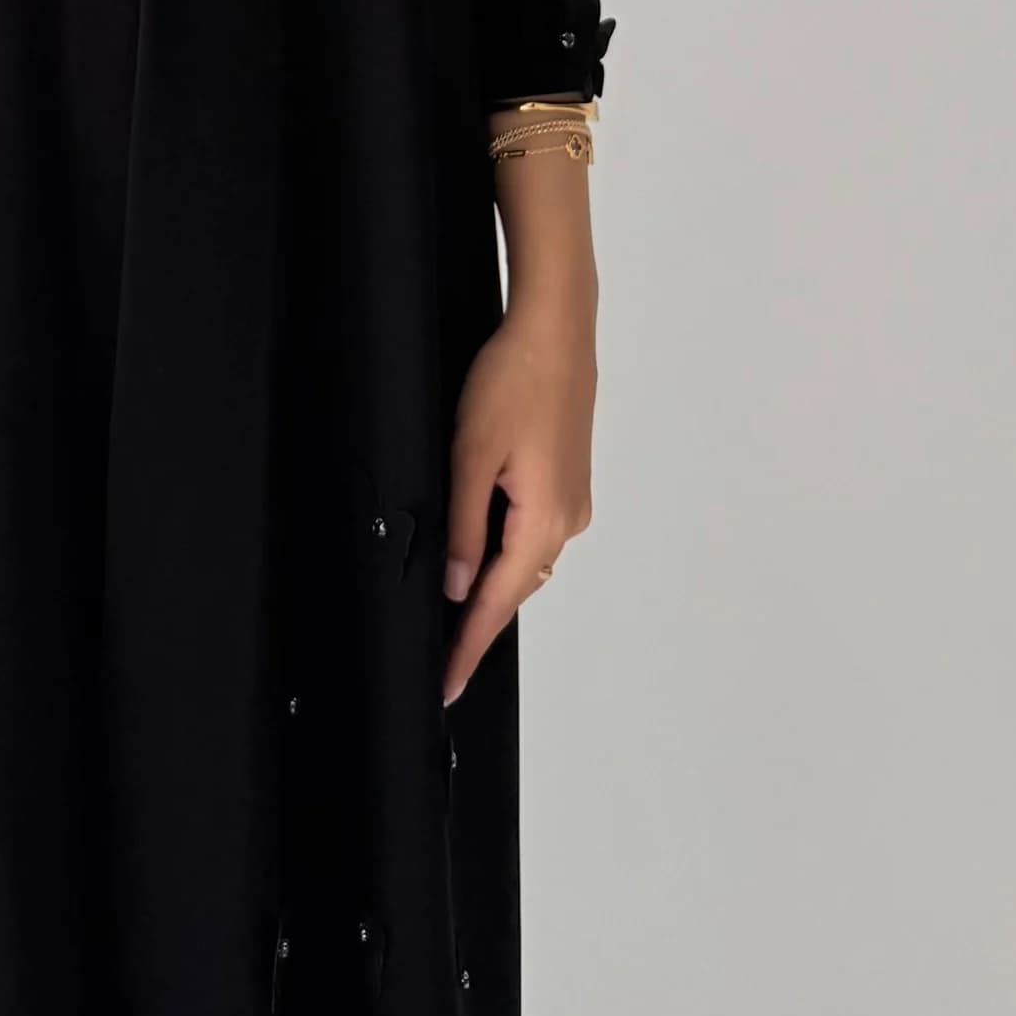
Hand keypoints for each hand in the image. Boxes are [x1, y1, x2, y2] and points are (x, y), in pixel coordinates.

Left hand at [440, 243, 596, 704]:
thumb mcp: (470, 454)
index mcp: (543, 521)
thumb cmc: (513, 380)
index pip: (496, 603)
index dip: (467, 646)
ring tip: (455, 609)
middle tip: (442, 654)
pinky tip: (482, 545)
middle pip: (514, 587)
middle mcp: (567, 520)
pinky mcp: (568, 481)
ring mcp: (572, 501)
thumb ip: (462, 526)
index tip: (447, 685)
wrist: (555, 330)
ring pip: (524, 559)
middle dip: (477, 620)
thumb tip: (457, 586)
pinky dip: (506, 549)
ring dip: (491, 581)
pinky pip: (533, 532)